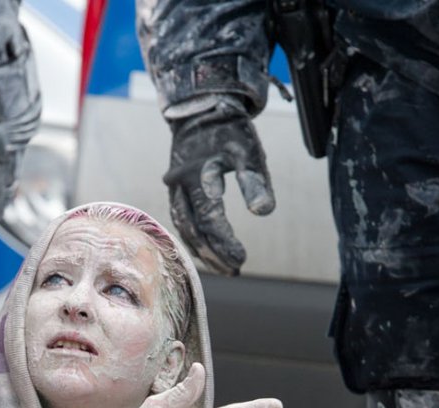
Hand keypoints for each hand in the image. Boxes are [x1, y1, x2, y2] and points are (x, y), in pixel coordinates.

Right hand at [163, 102, 274, 275]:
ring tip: (222, 266)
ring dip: (201, 250)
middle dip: (213, 254)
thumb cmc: (229, 129)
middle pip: (193, 231)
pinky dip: (193, 237)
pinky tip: (207, 248)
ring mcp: (174, 188)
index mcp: (198, 176)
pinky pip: (180, 219)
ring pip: (183, 228)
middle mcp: (180, 185)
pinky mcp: (174, 189)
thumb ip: (255, 181)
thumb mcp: (248, 151)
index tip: (241, 259)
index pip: (211, 221)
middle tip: (234, 270)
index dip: (225, 243)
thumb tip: (264, 212)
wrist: (202, 106)